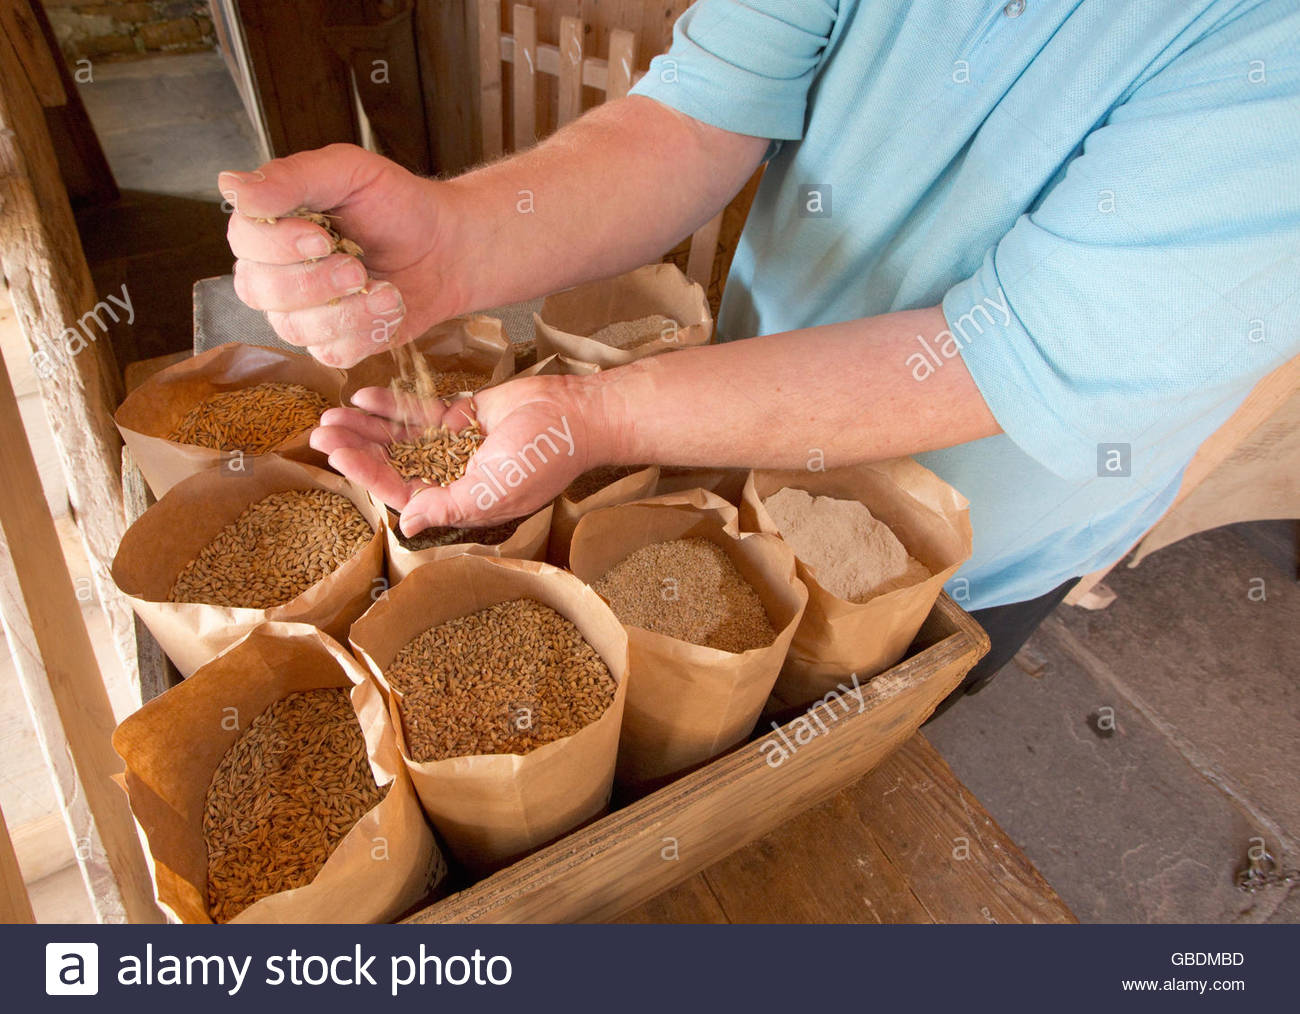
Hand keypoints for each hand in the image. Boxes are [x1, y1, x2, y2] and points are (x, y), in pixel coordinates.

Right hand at [220, 144, 465, 367]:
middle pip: (258, 290)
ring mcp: (302, 312)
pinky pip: (331, 353)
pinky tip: (389, 307)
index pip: (243, 240)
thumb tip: (230, 185)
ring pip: (294, 328)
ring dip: (346, 312)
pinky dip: (365, 333)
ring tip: (387, 290)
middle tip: (357, 268)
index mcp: (272, 225)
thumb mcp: (349, 172)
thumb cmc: (396, 204)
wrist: (446, 246)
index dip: (277, 246)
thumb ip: (292, 178)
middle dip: (312, 282)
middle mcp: (276, 272)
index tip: (322, 237)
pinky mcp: (335, 343)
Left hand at [310, 374, 600, 534]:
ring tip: (331, 415)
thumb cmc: (540, 460)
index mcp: (458, 503)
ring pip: (398, 438)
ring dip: (365, 427)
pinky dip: (392, 406)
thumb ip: (447, 507)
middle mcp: (450, 477)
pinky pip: (419, 413)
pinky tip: (364, 397)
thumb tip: (406, 524)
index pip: (400, 491)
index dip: (367, 474)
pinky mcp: (460, 417)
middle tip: (319, 434)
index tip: (337, 455)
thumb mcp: (491, 492)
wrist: (574, 417)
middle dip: (356, 449)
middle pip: (391, 464)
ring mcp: (452, 446)